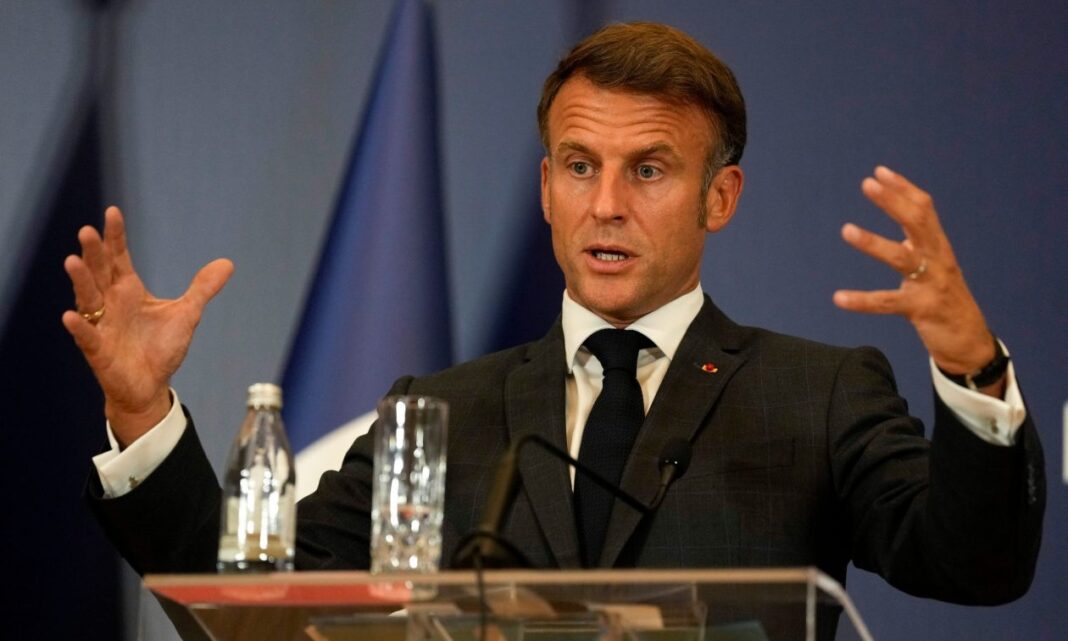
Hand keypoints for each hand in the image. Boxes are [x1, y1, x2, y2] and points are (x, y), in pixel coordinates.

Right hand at [62, 206, 233, 445]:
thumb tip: (227, 263)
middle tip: (87, 231)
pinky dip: (79, 327)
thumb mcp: (186, 313)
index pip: (119, 258)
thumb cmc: (161, 348)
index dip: (115, 237)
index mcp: (129, 290)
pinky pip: (86, 337)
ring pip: (87, 298)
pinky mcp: (98, 350)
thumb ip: (202, 288)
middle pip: (99, 272)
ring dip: (80, 280)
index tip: (113, 212)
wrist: (151, 386)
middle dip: (93, 252)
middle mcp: (111, 303)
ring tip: (72, 261)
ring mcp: (102, 325)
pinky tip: (71, 316)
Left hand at [833, 167, 1002, 394]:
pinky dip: (862, 300)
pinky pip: (886, 303)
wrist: (970, 341)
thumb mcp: (935, 266)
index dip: (903, 189)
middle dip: (892, 202)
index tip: (879, 172)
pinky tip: (838, 298)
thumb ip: (920, 244)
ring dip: (873, 242)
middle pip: (917, 222)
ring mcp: (931, 284)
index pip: (924, 209)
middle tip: (867, 184)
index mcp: (938, 246)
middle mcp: (938, 260)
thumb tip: (904, 222)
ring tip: (846, 229)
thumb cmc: (946, 299)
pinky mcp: (921, 310)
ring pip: (901, 258)